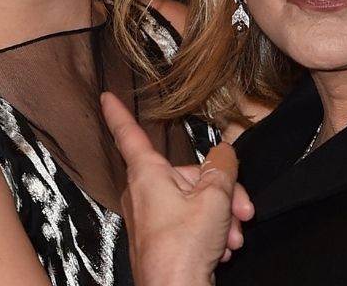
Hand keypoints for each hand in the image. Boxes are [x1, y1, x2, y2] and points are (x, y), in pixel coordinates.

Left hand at [100, 92, 252, 285]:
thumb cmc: (182, 250)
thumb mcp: (214, 198)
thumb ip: (222, 167)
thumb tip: (224, 153)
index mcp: (147, 174)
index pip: (129, 135)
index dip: (118, 113)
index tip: (105, 97)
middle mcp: (144, 193)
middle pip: (188, 175)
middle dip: (221, 191)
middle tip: (241, 210)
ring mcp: (151, 218)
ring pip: (195, 201)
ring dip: (221, 216)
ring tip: (230, 236)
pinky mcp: (161, 240)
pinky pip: (191, 223)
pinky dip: (210, 232)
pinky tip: (221, 247)